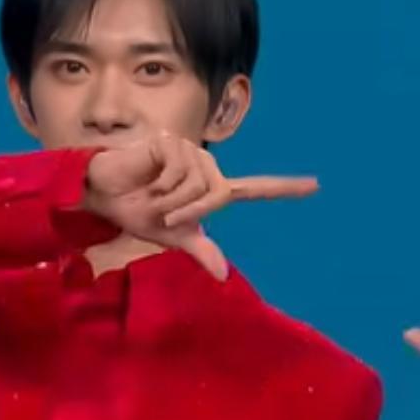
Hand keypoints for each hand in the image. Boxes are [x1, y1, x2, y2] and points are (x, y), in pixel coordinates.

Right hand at [84, 133, 316, 279]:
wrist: (105, 196)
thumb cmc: (137, 212)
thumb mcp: (172, 237)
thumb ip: (200, 251)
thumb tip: (224, 276)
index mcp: (212, 190)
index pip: (255, 190)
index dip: (284, 189)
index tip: (315, 185)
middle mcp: (208, 168)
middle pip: (218, 195)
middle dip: (188, 212)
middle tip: (162, 214)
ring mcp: (191, 152)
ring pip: (199, 185)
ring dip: (172, 202)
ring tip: (152, 197)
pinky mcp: (173, 144)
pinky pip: (180, 174)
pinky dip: (162, 188)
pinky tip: (146, 181)